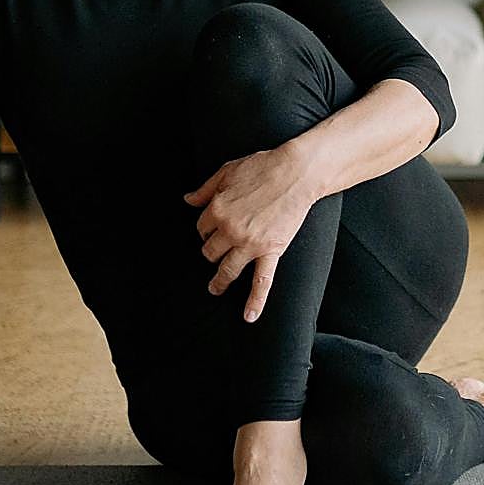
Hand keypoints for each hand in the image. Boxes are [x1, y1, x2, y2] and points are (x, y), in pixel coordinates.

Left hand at [183, 142, 315, 322]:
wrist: (295, 172)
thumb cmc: (262, 167)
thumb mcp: (227, 171)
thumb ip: (205, 189)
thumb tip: (188, 199)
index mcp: (217, 209)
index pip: (202, 227)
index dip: (205, 228)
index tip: (211, 228)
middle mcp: (230, 229)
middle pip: (210, 250)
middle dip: (211, 250)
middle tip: (216, 251)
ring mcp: (250, 244)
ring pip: (227, 269)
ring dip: (218, 281)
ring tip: (214, 288)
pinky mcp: (271, 251)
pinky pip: (261, 281)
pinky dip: (255, 301)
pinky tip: (249, 316)